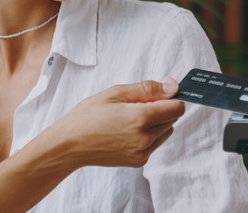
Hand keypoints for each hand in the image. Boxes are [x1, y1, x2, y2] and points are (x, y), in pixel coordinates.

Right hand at [50, 78, 184, 168]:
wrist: (69, 145)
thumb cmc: (88, 116)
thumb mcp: (115, 93)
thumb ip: (147, 89)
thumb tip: (172, 86)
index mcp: (141, 118)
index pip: (177, 107)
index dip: (170, 97)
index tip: (158, 93)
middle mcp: (145, 138)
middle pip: (172, 119)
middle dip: (161, 108)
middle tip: (135, 105)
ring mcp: (142, 152)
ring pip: (165, 132)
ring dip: (156, 122)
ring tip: (130, 118)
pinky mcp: (138, 161)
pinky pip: (154, 144)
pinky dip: (148, 135)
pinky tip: (127, 131)